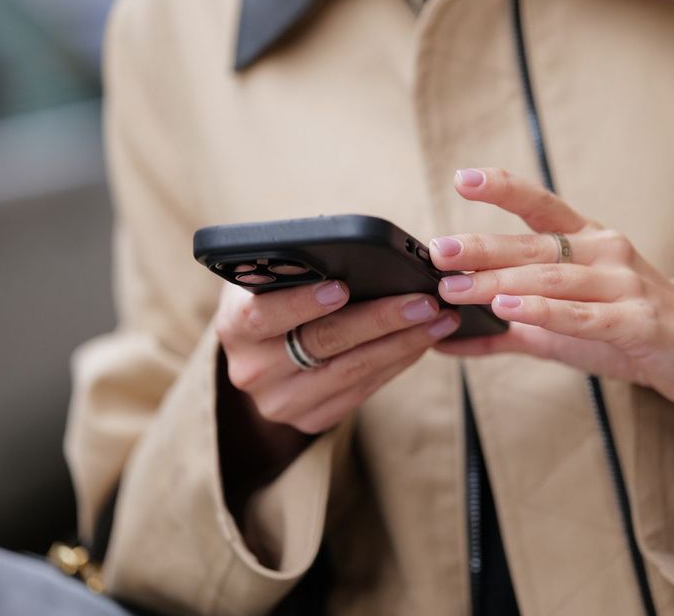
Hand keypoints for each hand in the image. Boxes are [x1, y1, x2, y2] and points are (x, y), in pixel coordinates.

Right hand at [215, 280, 460, 435]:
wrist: (259, 357)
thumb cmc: (271, 298)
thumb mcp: (267, 278)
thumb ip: (293, 266)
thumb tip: (352, 252)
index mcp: (234, 326)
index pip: (263, 315)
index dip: (302, 301)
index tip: (343, 286)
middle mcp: (251, 370)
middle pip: (322, 343)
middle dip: (379, 319)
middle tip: (424, 300)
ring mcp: (281, 402)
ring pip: (351, 371)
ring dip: (403, 343)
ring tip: (440, 318)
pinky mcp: (309, 421)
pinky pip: (362, 391)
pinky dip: (397, 363)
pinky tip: (423, 341)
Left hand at [432, 168, 673, 409]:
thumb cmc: (625, 329)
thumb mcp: (563, 324)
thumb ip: (506, 329)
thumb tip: (445, 341)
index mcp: (588, 240)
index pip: (541, 205)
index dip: (503, 189)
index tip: (461, 179)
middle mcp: (605, 251)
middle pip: (535, 246)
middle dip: (482, 248)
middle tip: (439, 251)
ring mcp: (623, 283)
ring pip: (552, 278)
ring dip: (499, 283)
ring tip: (457, 289)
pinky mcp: (636, 321)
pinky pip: (582, 314)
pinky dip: (542, 311)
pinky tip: (508, 308)